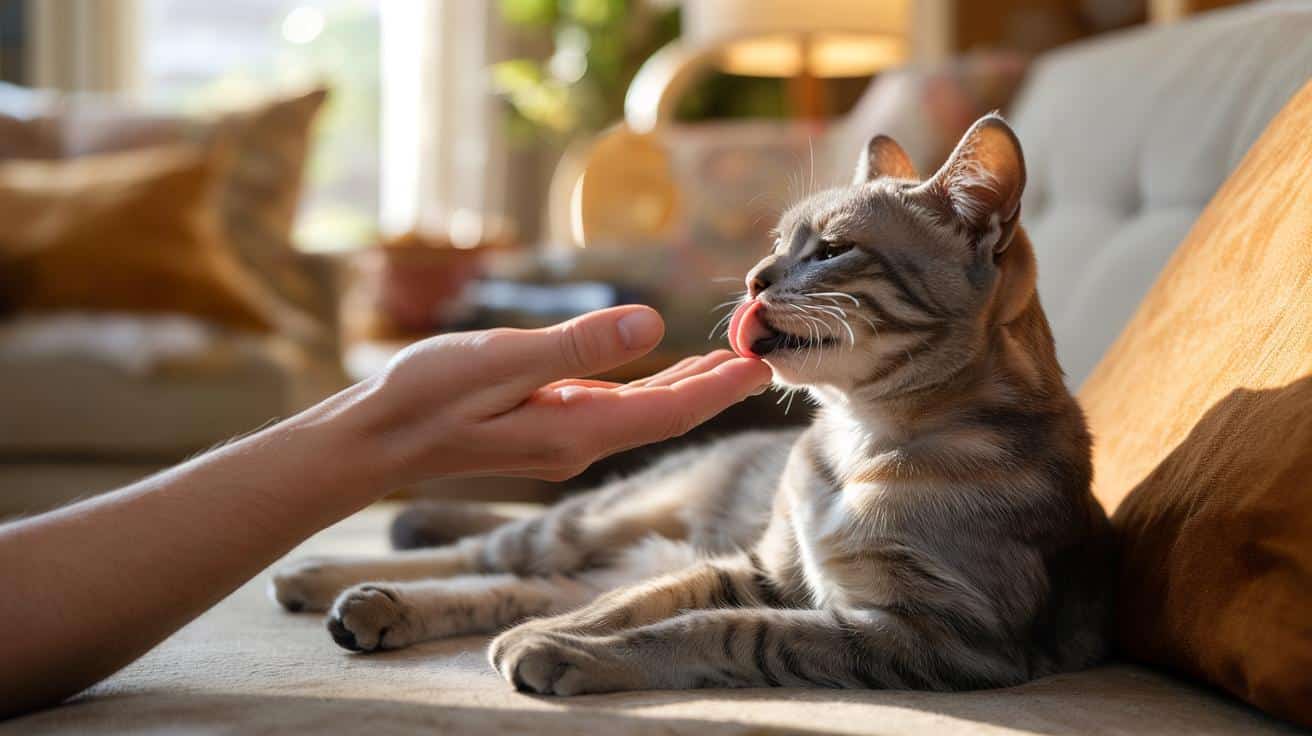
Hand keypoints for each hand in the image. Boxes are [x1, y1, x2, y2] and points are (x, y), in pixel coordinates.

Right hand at [343, 306, 772, 484]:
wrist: (377, 438)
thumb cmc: (427, 395)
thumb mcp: (501, 359)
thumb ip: (577, 346)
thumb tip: (650, 324)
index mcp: (577, 429)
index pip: (670, 410)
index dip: (721, 386)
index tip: (765, 361)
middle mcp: (580, 441)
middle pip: (667, 414)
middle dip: (718, 385)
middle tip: (766, 350)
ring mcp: (564, 437)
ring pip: (645, 411)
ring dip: (689, 383)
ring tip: (733, 358)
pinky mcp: (547, 425)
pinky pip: (617, 405)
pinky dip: (650, 384)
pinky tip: (665, 367)